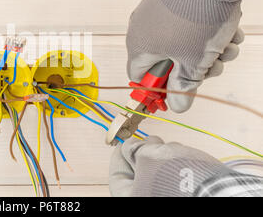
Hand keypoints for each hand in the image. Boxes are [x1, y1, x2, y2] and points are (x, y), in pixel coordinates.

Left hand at [109, 136, 229, 196]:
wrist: (219, 190)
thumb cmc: (179, 178)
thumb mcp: (146, 156)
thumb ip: (132, 149)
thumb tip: (129, 147)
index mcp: (132, 197)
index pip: (118, 175)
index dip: (120, 154)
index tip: (125, 141)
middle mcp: (148, 197)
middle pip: (137, 171)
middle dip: (145, 151)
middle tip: (152, 141)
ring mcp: (166, 194)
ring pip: (156, 169)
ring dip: (162, 154)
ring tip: (172, 152)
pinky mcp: (183, 191)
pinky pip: (173, 173)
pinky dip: (176, 162)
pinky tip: (184, 159)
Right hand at [126, 0, 246, 112]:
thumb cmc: (196, 19)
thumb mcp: (193, 62)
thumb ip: (184, 88)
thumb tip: (178, 107)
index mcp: (139, 46)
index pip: (140, 77)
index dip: (158, 90)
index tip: (177, 95)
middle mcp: (142, 27)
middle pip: (167, 61)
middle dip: (193, 68)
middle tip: (213, 68)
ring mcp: (157, 9)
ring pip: (181, 42)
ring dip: (206, 50)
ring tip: (228, 46)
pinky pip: (185, 22)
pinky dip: (205, 30)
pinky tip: (227, 28)